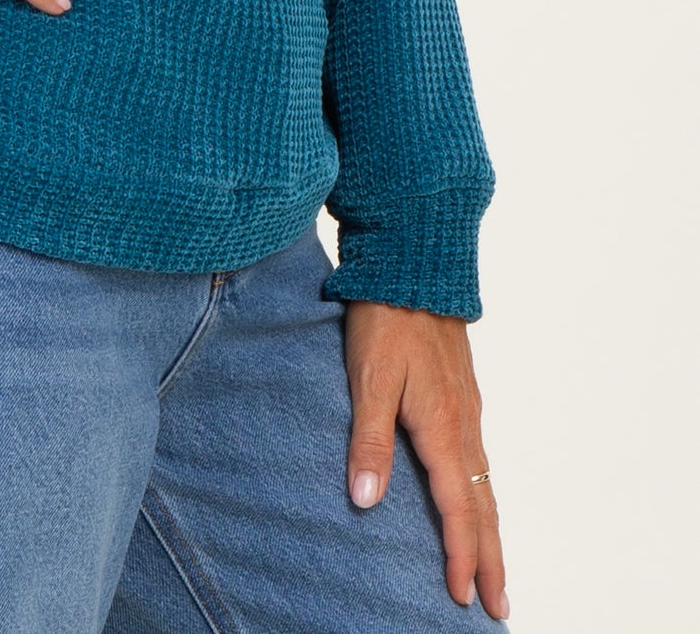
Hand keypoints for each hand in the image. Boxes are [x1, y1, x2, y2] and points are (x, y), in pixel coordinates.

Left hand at [343, 299, 508, 619]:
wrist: (414, 264)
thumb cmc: (385, 318)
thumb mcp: (368, 378)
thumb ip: (369, 439)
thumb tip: (365, 500)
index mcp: (441, 426)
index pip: (456, 507)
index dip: (459, 554)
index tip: (463, 596)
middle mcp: (463, 423)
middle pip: (482, 505)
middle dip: (490, 558)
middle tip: (499, 606)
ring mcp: (468, 408)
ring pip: (484, 484)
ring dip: (490, 530)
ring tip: (493, 567)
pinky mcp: (463, 394)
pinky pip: (480, 459)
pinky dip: (482, 494)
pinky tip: (475, 498)